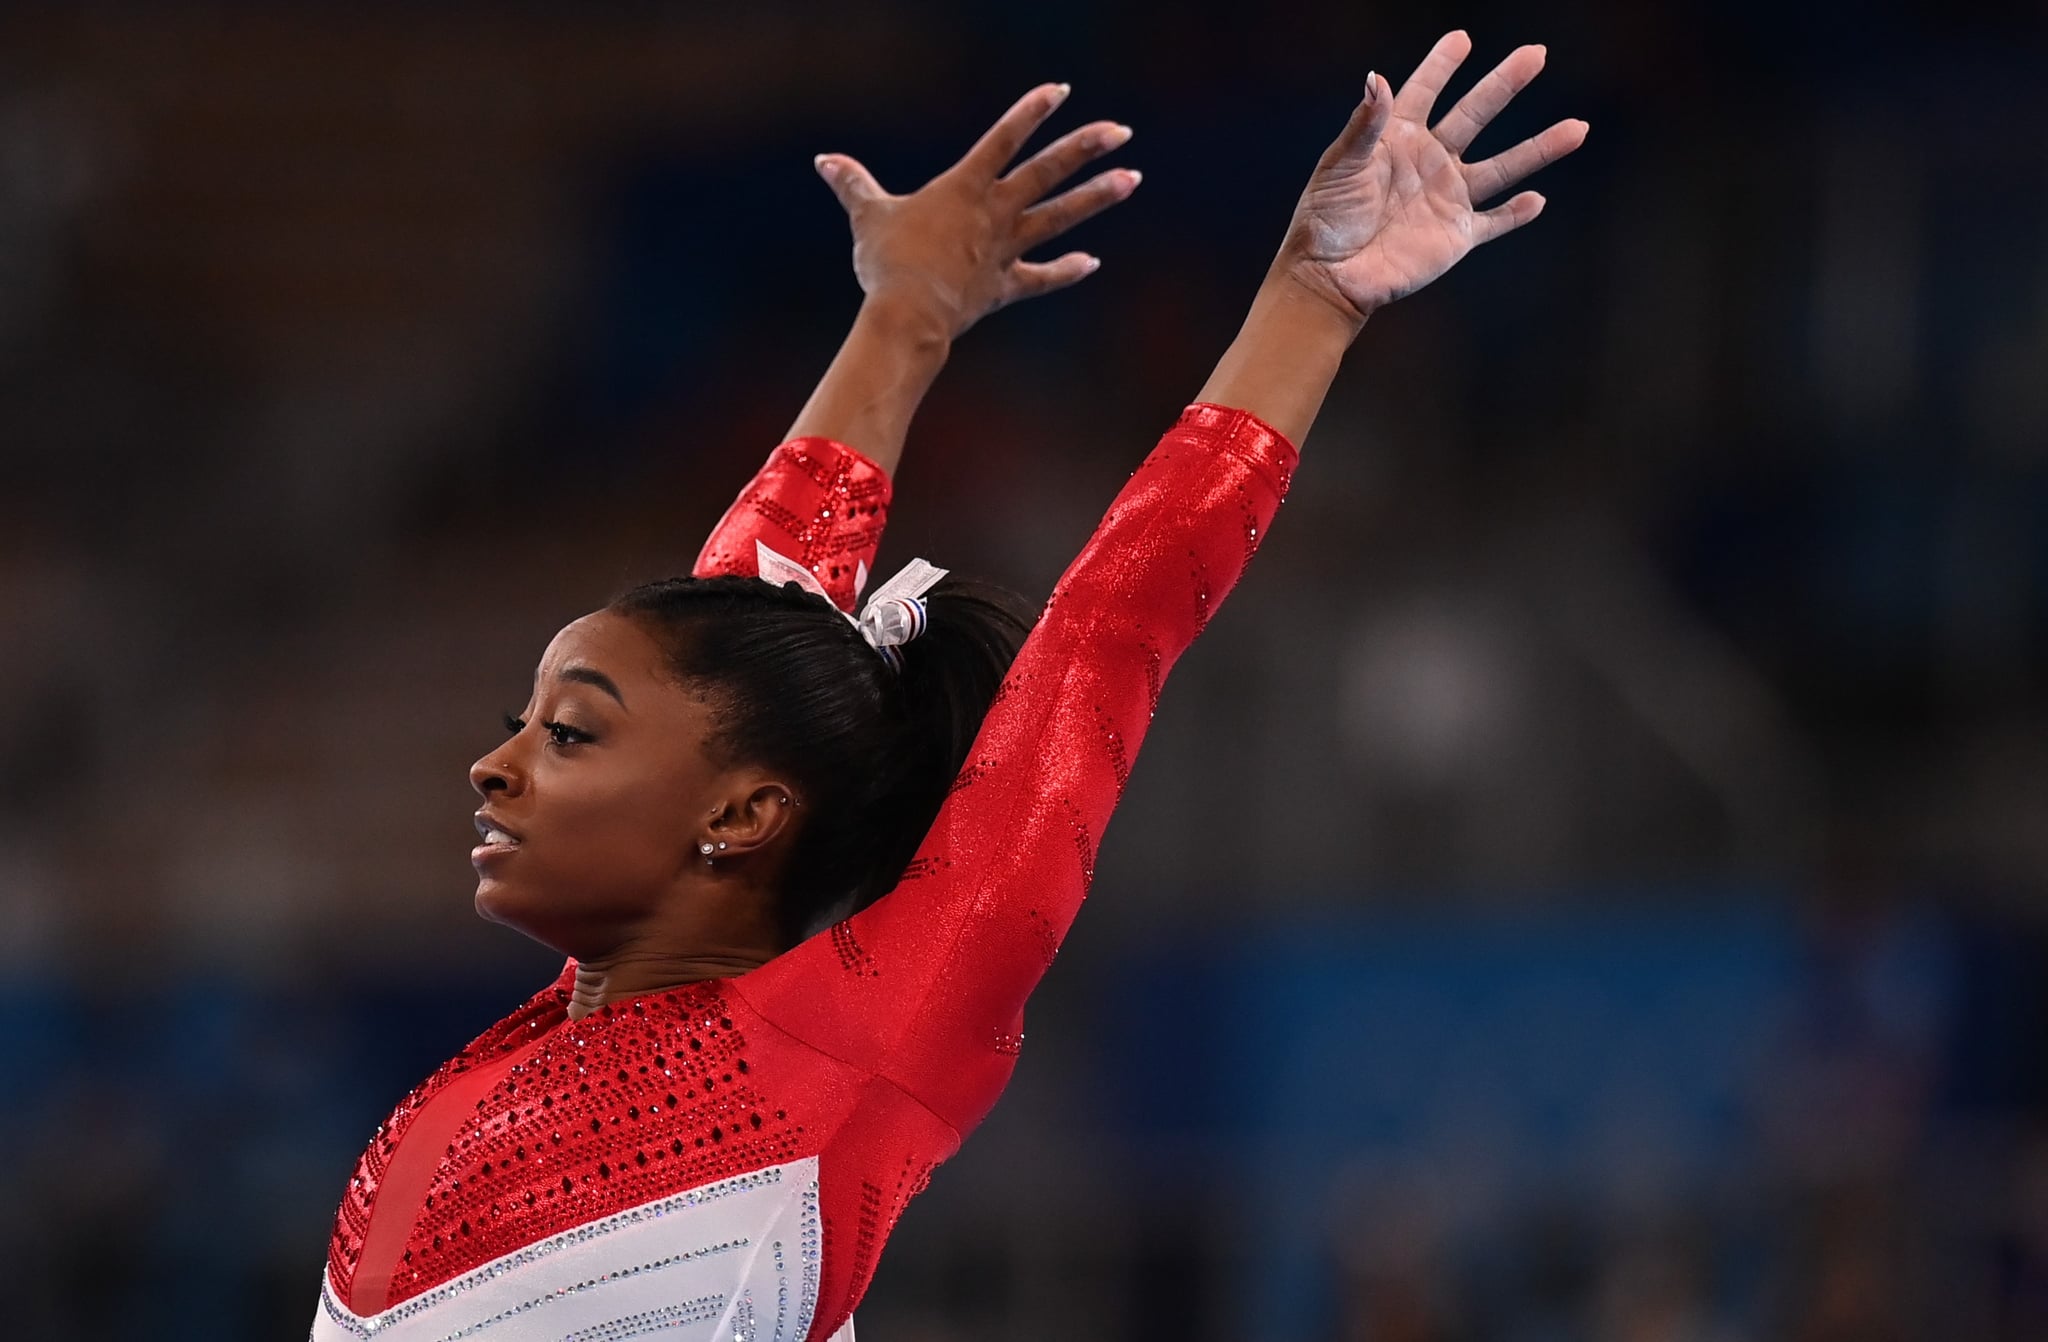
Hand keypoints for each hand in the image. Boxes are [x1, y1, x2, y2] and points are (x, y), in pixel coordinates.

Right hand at [814, 84, 1139, 339]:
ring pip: (1059, 217)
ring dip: (1096, 198)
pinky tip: (1092, 262)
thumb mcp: (867, 216)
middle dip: (1085, 149)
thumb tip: (825, 160)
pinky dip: (1065, 271)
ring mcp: (1004, 249)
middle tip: (1121, 132)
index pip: (1003, 138)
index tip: (1061, 91)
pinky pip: (1042, 278)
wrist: (907, 315)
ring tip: (1131, 179)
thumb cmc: (887, 263)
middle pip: (1047, 172)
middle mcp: (992, 212)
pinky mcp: (1005, 286)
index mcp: (964, 187)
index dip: (1031, 112)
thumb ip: (852, 184)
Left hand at [1278, 31, 1587, 323]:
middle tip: (1536, 53)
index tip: (1461, 39)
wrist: (1330, 276)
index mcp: (1398, 138)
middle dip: (1505, 84)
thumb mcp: (1340, 165)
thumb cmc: (1325, 218)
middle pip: (1476, 115)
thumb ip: (1364, 124)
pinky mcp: (1457, 234)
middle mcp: (1429, 161)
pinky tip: (1538, 200)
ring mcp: (1447, 197)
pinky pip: (1495, 221)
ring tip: (1578, 128)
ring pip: (1503, 166)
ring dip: (1539, 147)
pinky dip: (1517, 213)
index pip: (1424, 92)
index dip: (1442, 66)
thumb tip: (1377, 77)